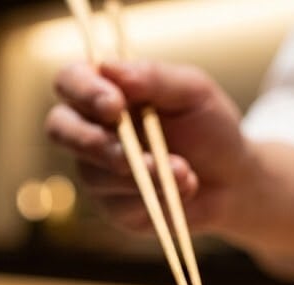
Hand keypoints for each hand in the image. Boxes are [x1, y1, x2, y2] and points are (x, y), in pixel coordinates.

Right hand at [45, 60, 249, 233]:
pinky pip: (119, 204)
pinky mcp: (114, 207)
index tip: (115, 104)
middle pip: (59, 128)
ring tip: (185, 172)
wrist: (233, 181)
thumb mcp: (194, 93)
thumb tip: (110, 69)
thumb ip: (154, 77)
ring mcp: (98, 171)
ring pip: (94, 173)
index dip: (83, 91)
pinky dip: (155, 197)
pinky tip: (184, 190)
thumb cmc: (209, 128)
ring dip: (141, 174)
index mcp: (106, 92)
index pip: (71, 81)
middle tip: (130, 154)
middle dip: (93, 142)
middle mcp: (92, 130)